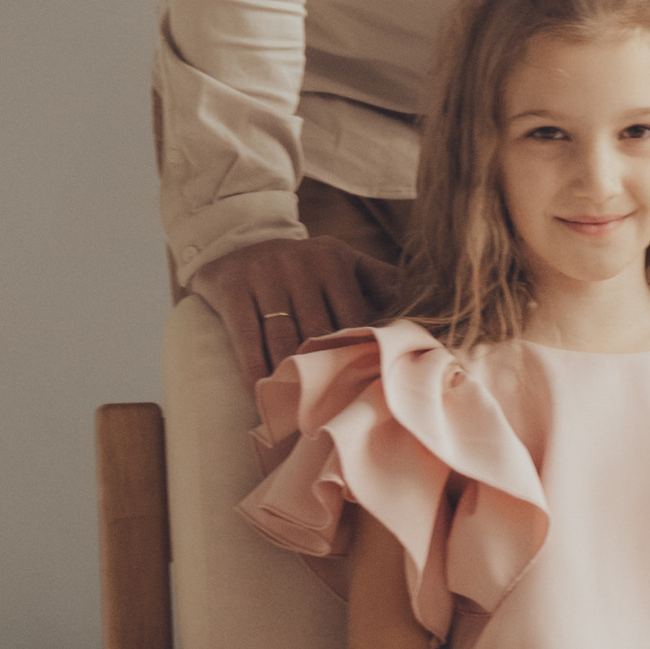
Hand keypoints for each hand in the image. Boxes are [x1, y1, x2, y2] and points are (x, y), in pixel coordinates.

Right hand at [194, 237, 379, 393]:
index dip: (356, 352)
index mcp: (332, 262)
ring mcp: (264, 276)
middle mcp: (299, 265)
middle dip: (326, 371)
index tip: (361, 384)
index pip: (352, 316)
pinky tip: (261, 391)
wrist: (238, 241)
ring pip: (282, 339)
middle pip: (317, 332)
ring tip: (300, 407)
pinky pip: (246, 338)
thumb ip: (377, 277)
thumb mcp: (340, 258)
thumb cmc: (301, 263)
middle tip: (332, 407)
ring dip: (291, 375)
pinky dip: (254, 369)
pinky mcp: (232, 289)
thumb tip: (417, 301)